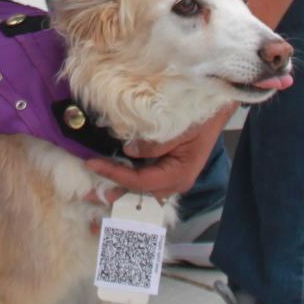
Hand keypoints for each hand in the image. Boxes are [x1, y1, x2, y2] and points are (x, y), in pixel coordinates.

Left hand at [85, 107, 228, 201]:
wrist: (218, 109)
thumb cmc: (201, 117)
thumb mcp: (179, 127)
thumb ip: (155, 143)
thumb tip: (129, 150)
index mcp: (179, 176)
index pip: (140, 182)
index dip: (115, 175)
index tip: (92, 164)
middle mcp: (174, 183)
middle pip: (137, 193)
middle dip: (112, 194)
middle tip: (86, 194)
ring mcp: (169, 178)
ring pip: (138, 191)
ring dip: (116, 192)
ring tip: (93, 195)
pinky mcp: (165, 170)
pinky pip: (143, 181)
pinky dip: (125, 182)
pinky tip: (110, 182)